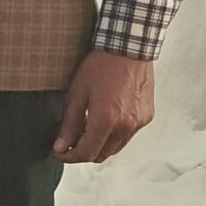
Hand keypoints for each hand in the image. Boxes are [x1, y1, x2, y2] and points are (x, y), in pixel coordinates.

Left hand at [52, 48, 154, 164]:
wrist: (128, 48)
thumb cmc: (101, 65)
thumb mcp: (77, 93)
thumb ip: (69, 124)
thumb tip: (61, 147)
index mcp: (106, 120)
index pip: (86, 153)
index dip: (68, 157)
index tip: (58, 153)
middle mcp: (125, 126)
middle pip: (101, 155)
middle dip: (83, 153)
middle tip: (69, 141)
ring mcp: (138, 123)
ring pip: (115, 148)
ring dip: (99, 145)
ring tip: (86, 128)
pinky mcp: (146, 117)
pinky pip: (127, 136)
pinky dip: (114, 135)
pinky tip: (104, 120)